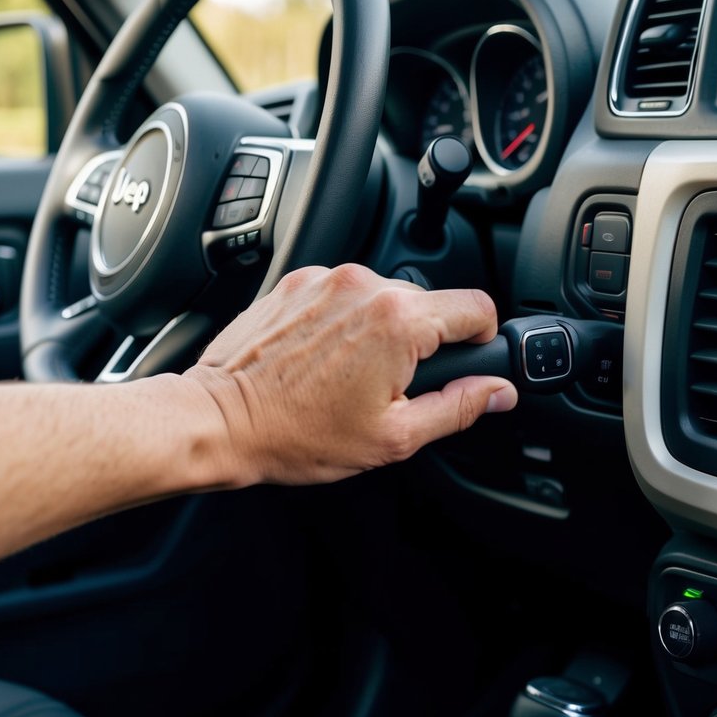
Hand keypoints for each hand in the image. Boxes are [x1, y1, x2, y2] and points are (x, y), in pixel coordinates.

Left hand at [184, 264, 517, 485]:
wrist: (219, 421)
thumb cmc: (296, 434)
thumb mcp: (393, 437)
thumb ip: (458, 408)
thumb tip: (497, 391)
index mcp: (399, 321)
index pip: (476, 307)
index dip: (482, 338)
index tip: (468, 360)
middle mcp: (365, 286)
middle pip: (429, 302)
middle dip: (424, 341)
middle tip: (393, 386)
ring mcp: (327, 279)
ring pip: (385, 297)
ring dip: (382, 330)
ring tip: (350, 375)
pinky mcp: (297, 281)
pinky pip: (344, 294)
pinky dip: (345, 321)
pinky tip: (324, 360)